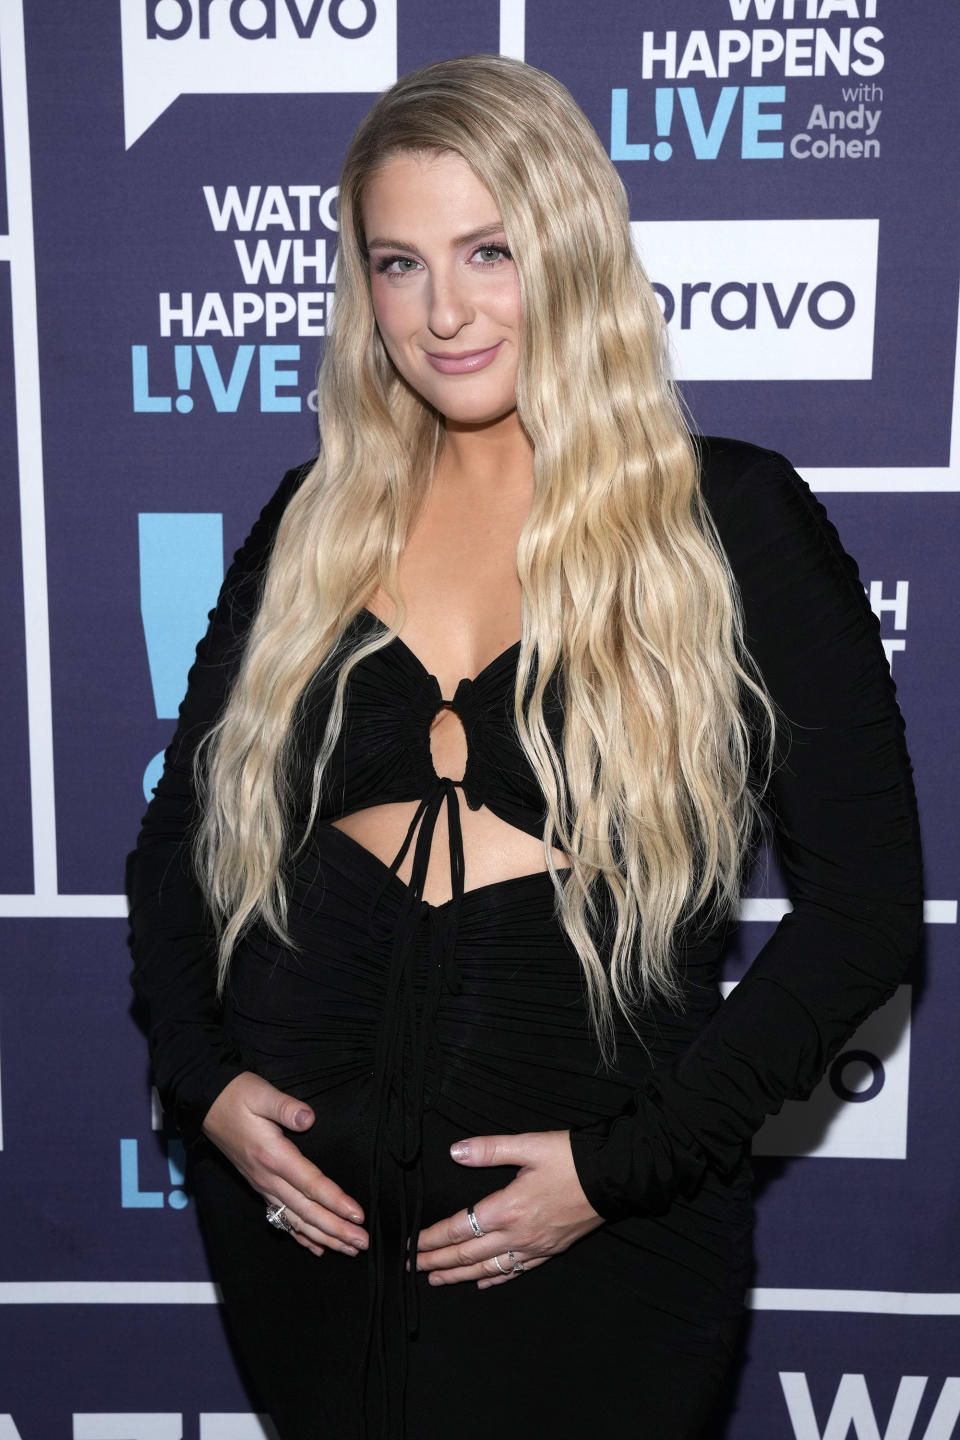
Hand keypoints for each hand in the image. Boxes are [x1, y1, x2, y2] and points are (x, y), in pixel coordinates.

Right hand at [202, 1072, 367, 1259]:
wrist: (209, 1104)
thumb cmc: (238, 1096)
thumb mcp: (262, 1094)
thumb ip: (286, 1107)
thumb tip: (308, 1119)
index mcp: (273, 1156)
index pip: (310, 1185)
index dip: (335, 1202)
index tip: (357, 1216)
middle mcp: (267, 1177)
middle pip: (306, 1210)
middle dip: (335, 1229)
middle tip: (362, 1243)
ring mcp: (263, 1185)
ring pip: (296, 1219)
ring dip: (323, 1236)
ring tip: (348, 1250)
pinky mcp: (260, 1186)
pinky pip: (281, 1217)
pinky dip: (300, 1235)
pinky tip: (317, 1247)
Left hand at [415, 1130, 602, 1288]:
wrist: (614, 1177)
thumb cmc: (571, 1158)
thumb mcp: (528, 1144)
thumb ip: (489, 1149)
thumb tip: (455, 1151)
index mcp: (506, 1207)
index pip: (458, 1227)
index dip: (432, 1237)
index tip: (411, 1245)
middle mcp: (517, 1234)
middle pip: (468, 1253)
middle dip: (437, 1260)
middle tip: (413, 1267)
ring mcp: (534, 1247)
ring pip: (488, 1267)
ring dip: (459, 1275)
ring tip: (437, 1280)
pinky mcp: (550, 1251)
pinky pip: (516, 1271)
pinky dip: (495, 1278)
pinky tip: (482, 1281)